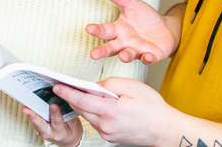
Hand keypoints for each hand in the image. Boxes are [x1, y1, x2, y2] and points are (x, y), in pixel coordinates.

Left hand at [24, 104, 83, 146]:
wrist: (67, 141)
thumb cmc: (72, 132)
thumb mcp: (75, 124)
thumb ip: (69, 114)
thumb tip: (63, 102)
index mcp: (60, 133)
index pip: (57, 122)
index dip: (55, 113)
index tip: (53, 106)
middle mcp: (49, 133)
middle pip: (40, 124)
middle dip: (33, 116)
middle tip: (26, 109)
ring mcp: (42, 133)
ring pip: (35, 122)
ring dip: (30, 113)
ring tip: (26, 105)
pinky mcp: (38, 130)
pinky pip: (35, 121)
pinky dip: (33, 113)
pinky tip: (31, 107)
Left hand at [53, 77, 171, 145]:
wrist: (164, 130)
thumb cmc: (153, 108)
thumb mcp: (134, 87)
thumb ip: (111, 84)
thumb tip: (96, 86)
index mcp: (110, 112)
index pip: (82, 101)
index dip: (68, 93)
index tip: (57, 86)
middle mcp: (106, 126)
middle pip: (82, 110)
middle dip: (72, 98)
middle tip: (64, 87)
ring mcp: (107, 134)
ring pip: (89, 117)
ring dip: (84, 106)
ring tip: (80, 94)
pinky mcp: (110, 137)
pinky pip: (97, 123)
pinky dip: (94, 113)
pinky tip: (97, 106)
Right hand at [87, 0, 176, 63]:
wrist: (165, 29)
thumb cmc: (144, 18)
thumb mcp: (133, 5)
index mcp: (119, 30)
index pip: (105, 30)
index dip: (97, 30)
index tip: (88, 28)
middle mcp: (125, 42)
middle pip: (112, 48)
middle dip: (103, 51)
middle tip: (93, 54)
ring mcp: (137, 50)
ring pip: (129, 55)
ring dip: (126, 56)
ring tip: (123, 56)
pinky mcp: (151, 55)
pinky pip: (148, 58)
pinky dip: (147, 58)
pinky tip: (147, 56)